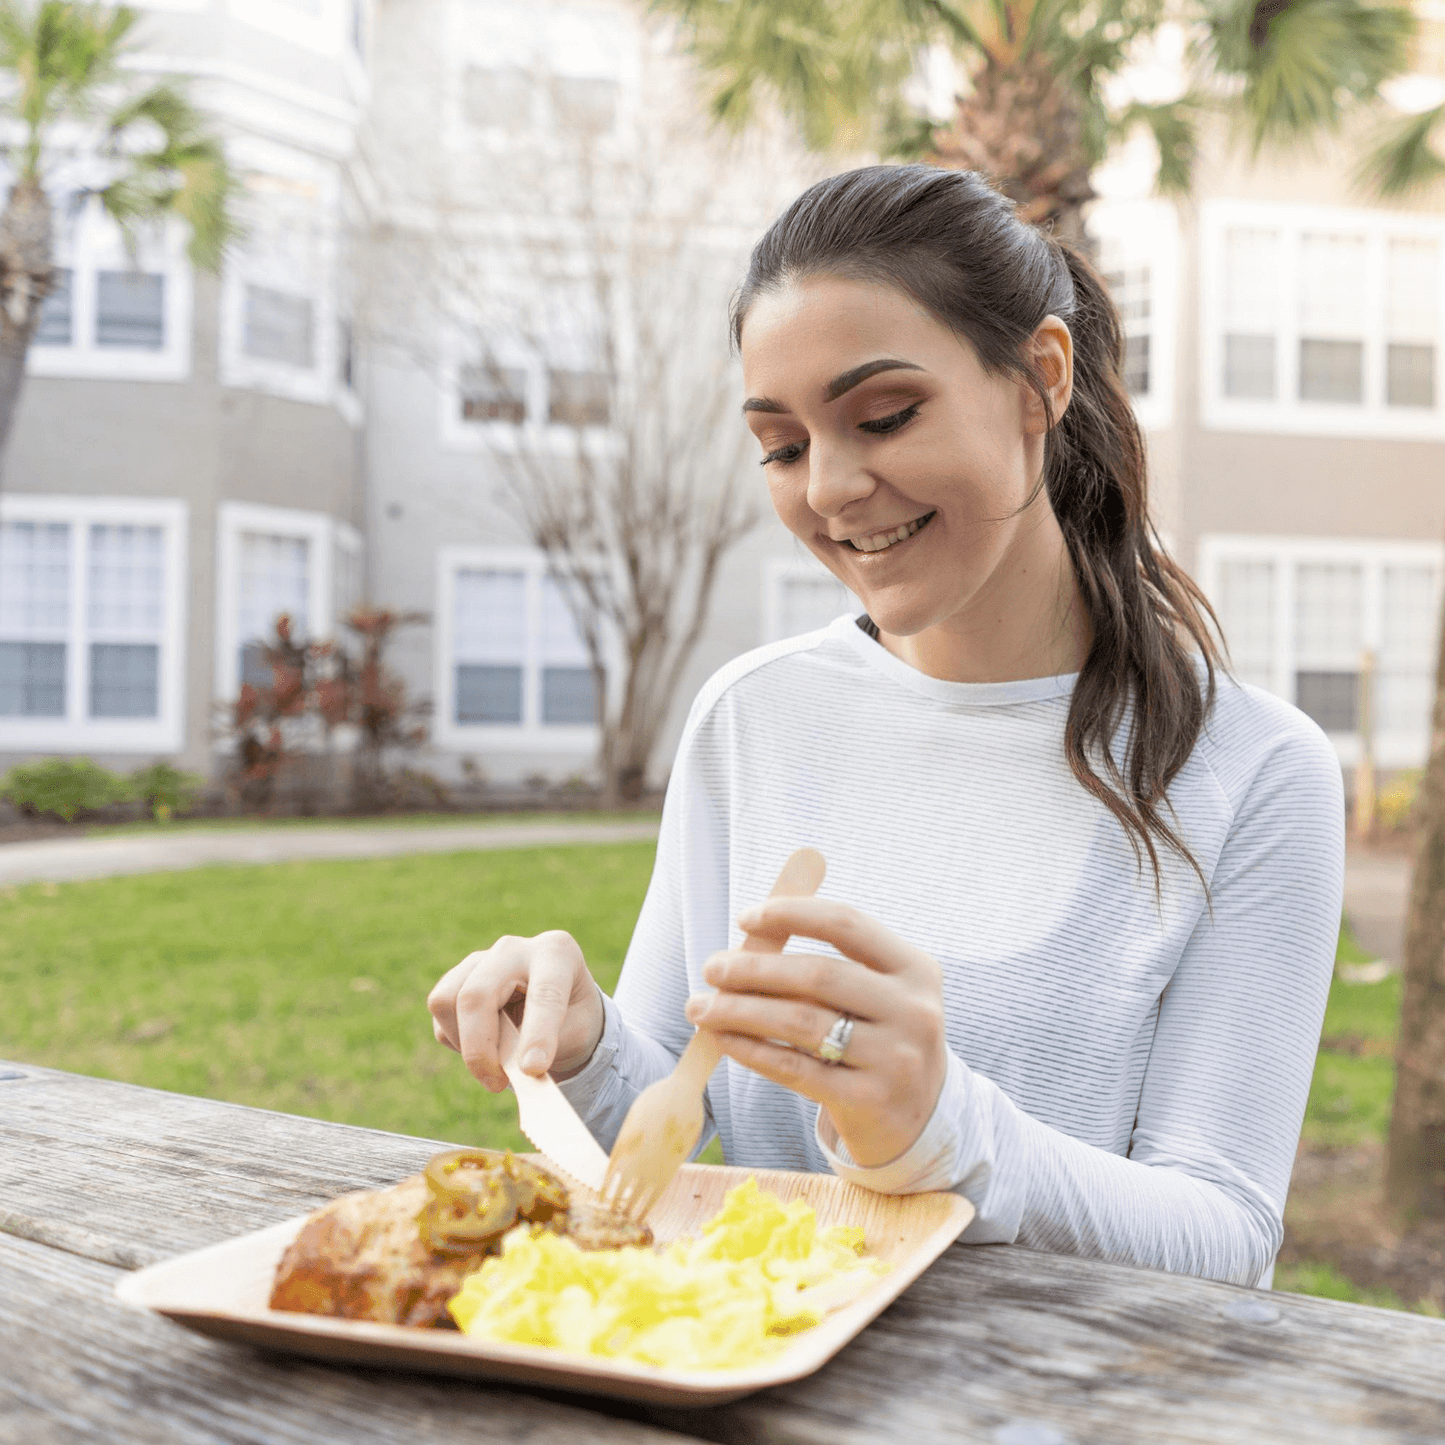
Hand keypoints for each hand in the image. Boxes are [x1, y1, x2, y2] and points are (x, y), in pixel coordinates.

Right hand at [428, 931, 604, 1091]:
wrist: (560, 1006)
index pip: (544, 994)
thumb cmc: (573, 1019)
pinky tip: (485, 1043)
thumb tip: (517, 1071)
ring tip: (493, 1064)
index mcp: (556, 952)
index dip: (537, 1034)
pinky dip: (456, 1039)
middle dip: (480, 1048)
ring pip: (446, 1001)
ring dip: (464, 1044)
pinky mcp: (457, 976)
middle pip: (477, 994)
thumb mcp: (577, 1034)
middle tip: (496, 1084)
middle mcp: (514, 948)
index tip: (533, 1070)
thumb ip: (549, 1048)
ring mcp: (481, 958)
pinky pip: (440, 1014)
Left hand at [685, 898, 947, 1168]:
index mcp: (916, 969)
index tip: (745, 917)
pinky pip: (794, 1067)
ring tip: (702, 1007)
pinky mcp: (869, 1100)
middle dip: (755, 968)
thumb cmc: (880, 1040)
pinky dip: (752, 1050)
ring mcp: (895, 1058)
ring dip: (740, 1010)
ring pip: (800, 1022)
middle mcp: (913, 1010)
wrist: (920, 1119)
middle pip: (819, 974)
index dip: (792, 914)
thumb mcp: (878, 995)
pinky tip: (724, 1039)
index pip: (847, 924)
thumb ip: (829, 966)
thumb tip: (749, 939)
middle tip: (711, 968)